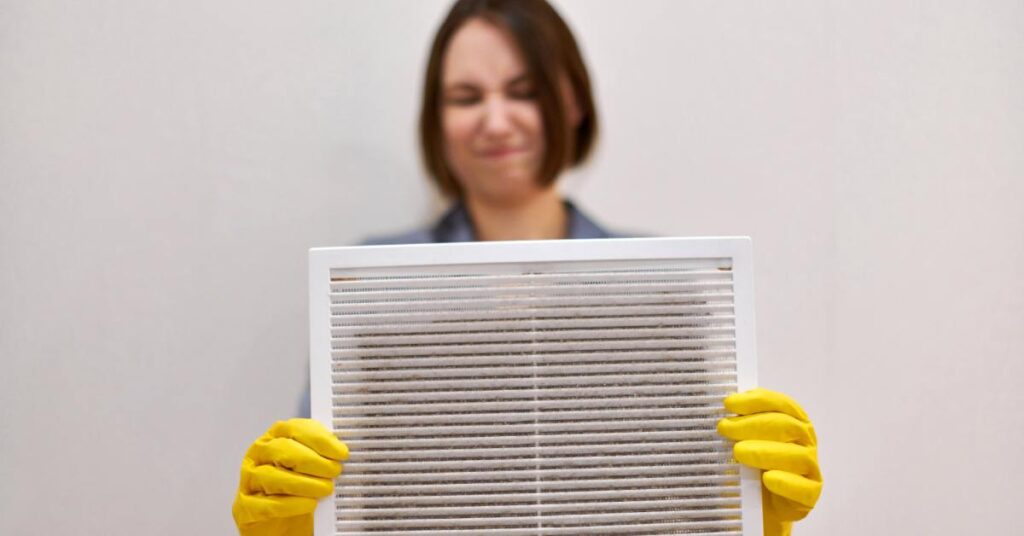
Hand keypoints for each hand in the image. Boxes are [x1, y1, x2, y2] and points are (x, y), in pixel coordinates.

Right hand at [232, 419, 348, 535]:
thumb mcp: (309, 468)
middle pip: (282, 449)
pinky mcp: (245, 507)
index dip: (319, 438)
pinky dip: (292, 504)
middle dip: (313, 460)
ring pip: (272, 475)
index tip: (340, 452)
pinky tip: (309, 504)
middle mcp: (258, 455)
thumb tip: (342, 451)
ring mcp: (249, 481)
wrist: (280, 525)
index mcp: (274, 438)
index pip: (294, 428)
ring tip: (325, 489)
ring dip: (304, 483)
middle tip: (334, 471)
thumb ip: (322, 455)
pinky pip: (267, 504)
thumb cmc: (295, 491)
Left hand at [717, 389, 821, 535]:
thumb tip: (721, 413)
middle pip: (788, 426)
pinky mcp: (809, 495)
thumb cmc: (751, 468)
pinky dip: (785, 482)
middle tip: (725, 428)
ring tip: (738, 452)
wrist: (758, 505)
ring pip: (797, 456)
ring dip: (765, 451)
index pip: (781, 404)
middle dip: (753, 424)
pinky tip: (767, 479)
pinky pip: (802, 489)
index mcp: (794, 422)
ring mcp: (810, 469)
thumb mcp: (742, 442)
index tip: (728, 403)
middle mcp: (805, 442)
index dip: (755, 400)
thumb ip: (738, 426)